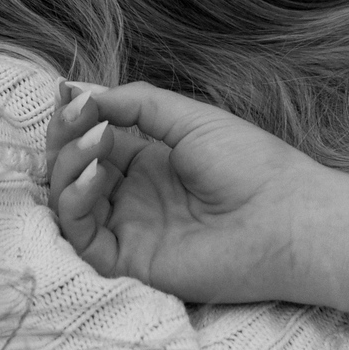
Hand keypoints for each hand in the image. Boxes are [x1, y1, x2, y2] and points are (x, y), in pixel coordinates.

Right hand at [46, 81, 332, 307]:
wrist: (284, 216)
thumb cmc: (249, 164)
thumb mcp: (189, 119)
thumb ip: (136, 104)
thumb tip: (83, 89)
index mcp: (147, 163)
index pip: (90, 141)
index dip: (75, 118)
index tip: (73, 94)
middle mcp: (132, 197)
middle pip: (71, 170)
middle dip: (65, 138)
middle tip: (78, 114)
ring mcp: (129, 229)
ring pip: (68, 202)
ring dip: (68, 165)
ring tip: (97, 139)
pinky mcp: (129, 261)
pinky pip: (82, 236)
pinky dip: (75, 201)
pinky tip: (95, 173)